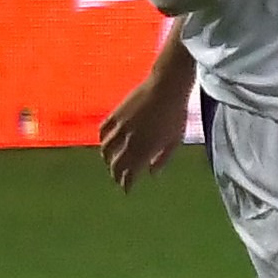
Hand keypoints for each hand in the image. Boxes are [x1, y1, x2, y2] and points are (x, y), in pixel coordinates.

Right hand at [98, 55, 191, 188]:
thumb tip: (152, 174)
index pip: (129, 173)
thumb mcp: (174, 140)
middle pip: (115, 164)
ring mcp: (119, 128)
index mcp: (144, 149)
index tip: (126, 189)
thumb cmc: (175, 115)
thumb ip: (162, 158)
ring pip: (105, 150)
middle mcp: (128, 141)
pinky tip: (106, 143)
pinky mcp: (114, 115)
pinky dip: (102, 141)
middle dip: (116, 174)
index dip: (126, 183)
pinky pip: (102, 132)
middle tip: (119, 179)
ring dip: (108, 159)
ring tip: (112, 163)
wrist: (165, 88)